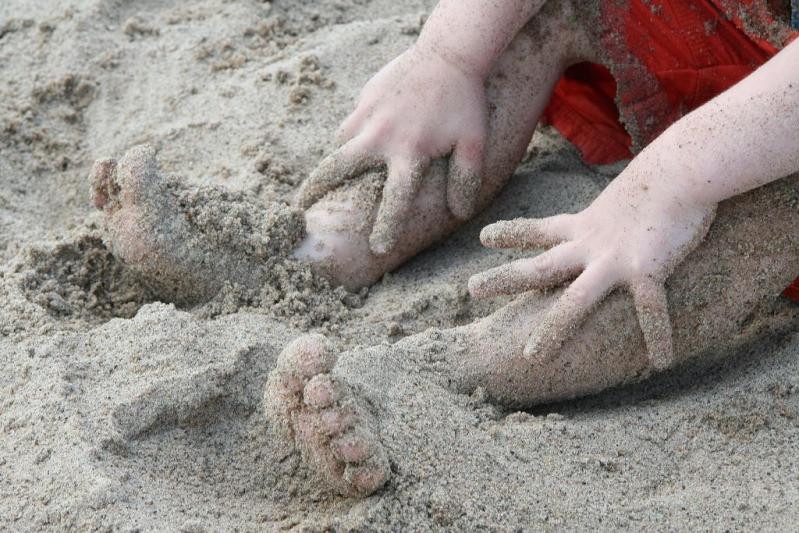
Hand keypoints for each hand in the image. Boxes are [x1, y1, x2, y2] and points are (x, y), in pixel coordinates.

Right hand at [295, 44, 488, 254]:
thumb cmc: (464, 101)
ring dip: (330, 166)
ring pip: (339, 146)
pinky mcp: (365, 99)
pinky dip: (347, 141)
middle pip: (338, 169)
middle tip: (299, 209)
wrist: (449, 53)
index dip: (385, 226)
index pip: (394, 199)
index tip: (376, 249)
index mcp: (410, 152)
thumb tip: (459, 214)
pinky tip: (351, 148)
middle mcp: (382, 136)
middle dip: (316, 190)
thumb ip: (466, 178)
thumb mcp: (473, 142)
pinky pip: (349, 126)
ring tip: (321, 184)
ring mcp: (368, 115)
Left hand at [468, 164, 716, 369]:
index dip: (512, 234)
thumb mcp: (630, 192)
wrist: (686, 166)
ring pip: (574, 302)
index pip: (540, 230)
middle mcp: (591, 246)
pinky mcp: (647, 270)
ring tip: (530, 357)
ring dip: (551, 330)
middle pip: (539, 267)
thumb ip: (622, 209)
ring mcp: (614, 260)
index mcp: (587, 226)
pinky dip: (658, 337)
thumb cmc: (667, 173)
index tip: (484, 238)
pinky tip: (662, 362)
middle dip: (504, 279)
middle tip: (471, 289)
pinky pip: (650, 311)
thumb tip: (630, 211)